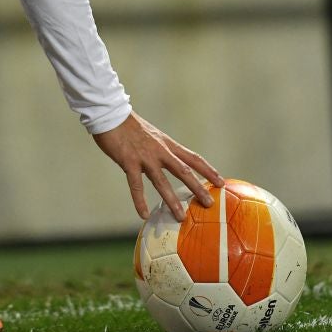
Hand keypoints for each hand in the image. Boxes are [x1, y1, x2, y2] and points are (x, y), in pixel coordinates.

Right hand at [92, 112, 223, 220]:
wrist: (110, 114)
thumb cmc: (129, 126)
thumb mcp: (152, 136)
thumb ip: (160, 150)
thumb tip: (169, 163)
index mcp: (167, 144)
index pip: (193, 158)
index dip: (208, 170)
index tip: (221, 182)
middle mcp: (160, 150)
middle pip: (184, 171)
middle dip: (198, 188)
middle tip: (210, 204)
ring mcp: (144, 157)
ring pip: (162, 181)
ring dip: (172, 200)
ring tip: (180, 217)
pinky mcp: (128, 161)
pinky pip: (136, 185)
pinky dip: (140, 201)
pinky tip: (144, 214)